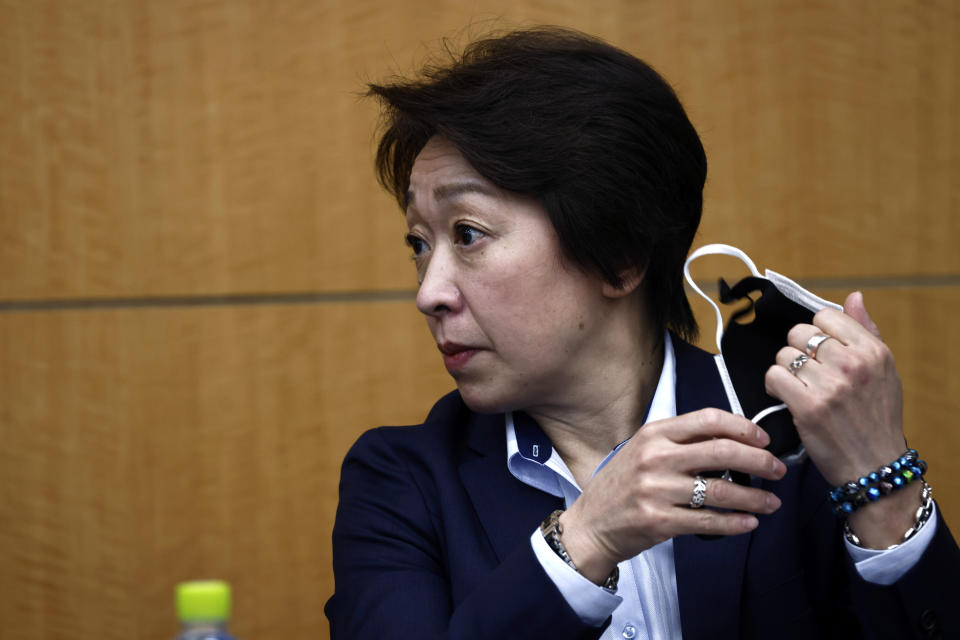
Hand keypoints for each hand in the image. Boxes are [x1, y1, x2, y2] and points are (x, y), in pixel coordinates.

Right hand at [559, 408, 785, 583]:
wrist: (590, 524)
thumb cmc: (620, 486)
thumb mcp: (641, 450)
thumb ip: (678, 442)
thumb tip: (730, 440)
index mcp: (654, 434)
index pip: (709, 420)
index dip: (743, 427)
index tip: (763, 439)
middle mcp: (655, 458)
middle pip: (723, 451)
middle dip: (760, 461)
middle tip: (777, 469)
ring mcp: (657, 490)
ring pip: (722, 490)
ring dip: (755, 497)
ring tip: (771, 502)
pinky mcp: (660, 521)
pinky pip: (709, 521)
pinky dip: (736, 523)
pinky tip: (750, 522)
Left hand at [764, 292, 904, 486]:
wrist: (874, 466)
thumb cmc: (875, 418)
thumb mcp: (884, 371)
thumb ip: (865, 331)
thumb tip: (853, 297)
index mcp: (873, 351)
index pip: (825, 317)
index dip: (816, 333)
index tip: (819, 352)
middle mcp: (853, 364)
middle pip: (800, 334)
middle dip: (796, 351)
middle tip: (805, 372)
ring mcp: (831, 385)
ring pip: (784, 354)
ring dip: (784, 370)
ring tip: (797, 386)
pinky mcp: (808, 406)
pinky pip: (774, 376)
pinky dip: (773, 385)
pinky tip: (784, 396)